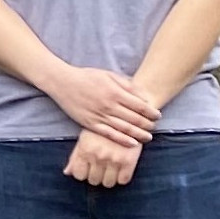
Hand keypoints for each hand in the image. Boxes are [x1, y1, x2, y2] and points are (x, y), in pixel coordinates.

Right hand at [44, 63, 159, 143]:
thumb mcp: (109, 75)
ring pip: (125, 128)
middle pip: (135, 119)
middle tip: (154, 126)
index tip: (158, 115)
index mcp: (115, 92)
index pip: (141, 106)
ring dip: (139, 134)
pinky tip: (132, 143)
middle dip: (148, 124)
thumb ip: (127, 85)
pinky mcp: (90, 123)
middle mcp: (109, 106)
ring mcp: (99, 116)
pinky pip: (109, 134)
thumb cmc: (86, 76)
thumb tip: (143, 95)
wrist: (62, 82)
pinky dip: (122, 140)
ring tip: (148, 137)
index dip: (152, 112)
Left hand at [66, 128, 141, 187]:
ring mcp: (114, 159)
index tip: (89, 169)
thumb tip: (67, 172)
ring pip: (108, 183)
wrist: (128, 116)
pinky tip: (122, 169)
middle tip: (101, 168)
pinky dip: (122, 177)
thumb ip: (75, 156)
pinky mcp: (129, 161)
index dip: (84, 173)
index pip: (79, 175)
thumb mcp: (85, 138)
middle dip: (96, 176)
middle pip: (93, 181)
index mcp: (85, 150)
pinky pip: (123, 180)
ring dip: (109, 178)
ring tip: (111, 169)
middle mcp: (98, 156)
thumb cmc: (103, 127)